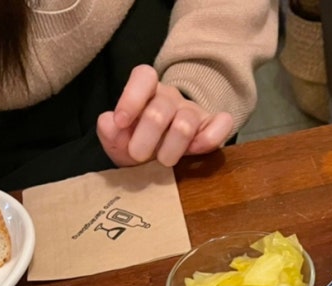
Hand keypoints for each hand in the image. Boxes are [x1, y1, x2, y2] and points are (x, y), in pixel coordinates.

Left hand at [96, 65, 233, 167]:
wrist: (165, 164)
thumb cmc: (141, 147)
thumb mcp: (120, 143)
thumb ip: (109, 133)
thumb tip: (110, 123)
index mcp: (147, 93)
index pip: (143, 76)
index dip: (131, 98)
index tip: (121, 122)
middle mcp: (171, 98)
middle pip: (160, 109)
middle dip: (146, 138)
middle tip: (138, 156)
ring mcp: (194, 111)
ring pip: (186, 123)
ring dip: (171, 148)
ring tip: (164, 162)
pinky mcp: (214, 127)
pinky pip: (222, 123)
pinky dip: (209, 139)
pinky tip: (195, 152)